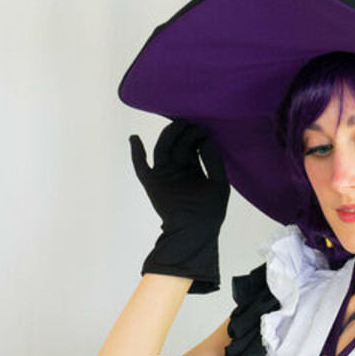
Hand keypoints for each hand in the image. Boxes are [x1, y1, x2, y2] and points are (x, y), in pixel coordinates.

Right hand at [130, 120, 229, 292]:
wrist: (194, 233)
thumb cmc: (210, 212)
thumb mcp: (219, 183)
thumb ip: (214, 160)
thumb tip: (205, 138)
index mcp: (194, 170)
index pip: (193, 145)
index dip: (197, 135)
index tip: (204, 130)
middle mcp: (179, 170)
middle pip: (178, 143)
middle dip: (184, 131)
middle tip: (191, 122)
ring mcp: (165, 175)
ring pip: (163, 147)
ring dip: (169, 134)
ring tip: (178, 124)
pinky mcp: (153, 183)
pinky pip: (140, 165)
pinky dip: (135, 152)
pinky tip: (134, 138)